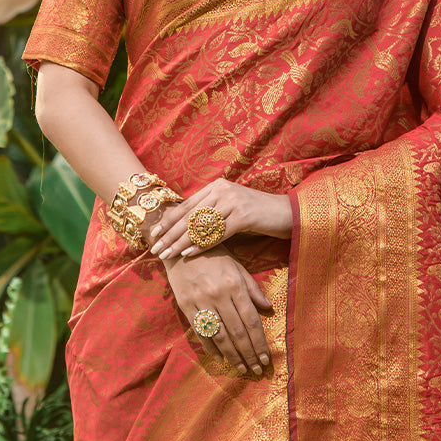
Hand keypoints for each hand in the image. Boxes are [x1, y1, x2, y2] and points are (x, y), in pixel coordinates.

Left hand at [145, 178, 291, 261]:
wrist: (287, 213)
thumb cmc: (257, 214)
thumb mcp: (230, 208)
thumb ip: (210, 212)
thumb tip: (184, 228)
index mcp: (216, 186)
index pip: (187, 204)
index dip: (168, 219)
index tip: (153, 233)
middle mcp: (222, 189)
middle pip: (190, 215)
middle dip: (170, 233)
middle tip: (155, 248)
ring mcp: (233, 201)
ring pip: (200, 225)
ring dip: (181, 242)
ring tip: (166, 254)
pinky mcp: (243, 215)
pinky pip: (216, 233)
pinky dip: (201, 245)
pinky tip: (188, 254)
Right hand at [163, 247, 272, 374]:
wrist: (182, 245)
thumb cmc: (214, 255)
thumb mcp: (237, 266)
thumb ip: (253, 288)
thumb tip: (269, 308)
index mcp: (235, 285)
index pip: (251, 321)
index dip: (260, 343)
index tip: (266, 358)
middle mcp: (218, 295)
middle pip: (237, 332)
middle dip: (249, 354)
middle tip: (257, 370)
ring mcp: (200, 301)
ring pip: (219, 336)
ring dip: (232, 356)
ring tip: (242, 369)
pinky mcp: (185, 306)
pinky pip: (200, 332)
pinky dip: (211, 348)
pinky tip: (220, 358)